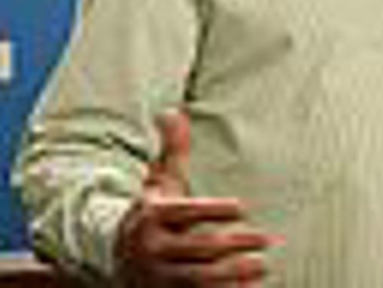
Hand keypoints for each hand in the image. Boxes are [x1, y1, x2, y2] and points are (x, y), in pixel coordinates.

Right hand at [113, 110, 278, 285]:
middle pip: (200, 247)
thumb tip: (172, 112)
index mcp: (152, 215)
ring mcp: (158, 276)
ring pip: (200, 279)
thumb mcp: (158, 182)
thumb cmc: (152, 213)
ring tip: (263, 266)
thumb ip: (171, 150)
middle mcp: (153, 248)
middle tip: (267, 239)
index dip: (214, 210)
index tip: (242, 206)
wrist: (116, 256)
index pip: (186, 211)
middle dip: (236, 244)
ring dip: (235, 274)